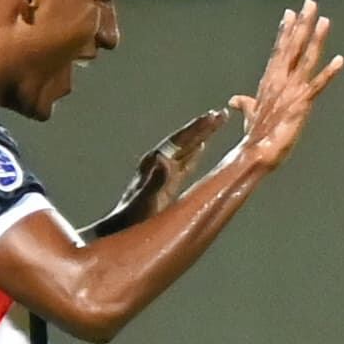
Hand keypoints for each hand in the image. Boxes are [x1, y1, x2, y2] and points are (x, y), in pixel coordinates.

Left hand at [80, 109, 231, 239]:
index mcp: (155, 164)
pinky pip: (185, 162)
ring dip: (201, 135)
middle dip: (202, 127)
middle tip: (221, 113)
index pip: (179, 141)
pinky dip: (195, 152)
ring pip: (186, 148)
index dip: (197, 129)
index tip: (213, 117)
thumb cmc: (133, 218)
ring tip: (216, 122)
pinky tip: (202, 146)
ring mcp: (163, 172)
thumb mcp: (145, 201)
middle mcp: (159, 164)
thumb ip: (154, 181)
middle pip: (184, 140)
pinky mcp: (167, 183)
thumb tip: (164, 159)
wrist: (121, 230)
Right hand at [227, 2, 343, 172]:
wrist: (256, 153)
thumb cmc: (255, 136)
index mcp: (270, 81)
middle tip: (310, 3)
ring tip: (324, 20)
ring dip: (315, 39)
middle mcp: (280, 80)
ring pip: (305, 58)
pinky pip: (318, 85)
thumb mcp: (250, 115)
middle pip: (292, 46)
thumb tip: (234, 101)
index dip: (286, 31)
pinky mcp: (301, 104)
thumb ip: (245, 104)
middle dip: (302, 24)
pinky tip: (340, 60)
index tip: (291, 12)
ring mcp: (291, 90)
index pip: (279, 50)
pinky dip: (329, 72)